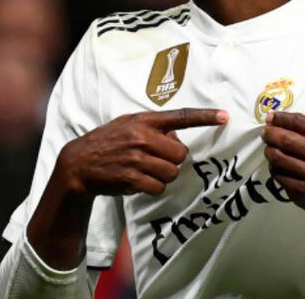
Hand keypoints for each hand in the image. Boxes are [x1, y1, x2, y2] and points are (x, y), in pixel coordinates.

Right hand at [54, 108, 228, 198]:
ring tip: (144, 171)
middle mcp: (142, 136)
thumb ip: (152, 127)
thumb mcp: (127, 125)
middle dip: (172, 161)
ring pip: (171, 173)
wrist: (78, 163)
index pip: (180, 116)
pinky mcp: (131, 177)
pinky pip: (158, 187)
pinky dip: (152, 188)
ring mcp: (136, 157)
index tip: (225, 116)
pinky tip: (137, 181)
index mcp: (143, 120)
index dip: (205, 117)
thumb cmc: (107, 142)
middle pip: (181, 154)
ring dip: (162, 176)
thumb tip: (176, 138)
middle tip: (155, 160)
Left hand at [262, 112, 304, 218]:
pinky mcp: (303, 192)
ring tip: (270, 149)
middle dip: (271, 133)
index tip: (272, 117)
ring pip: (279, 157)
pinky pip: (278, 174)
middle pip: (288, 140)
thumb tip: (276, 118)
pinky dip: (273, 167)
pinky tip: (277, 165)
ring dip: (269, 150)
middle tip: (266, 133)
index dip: (282, 118)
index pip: (301, 122)